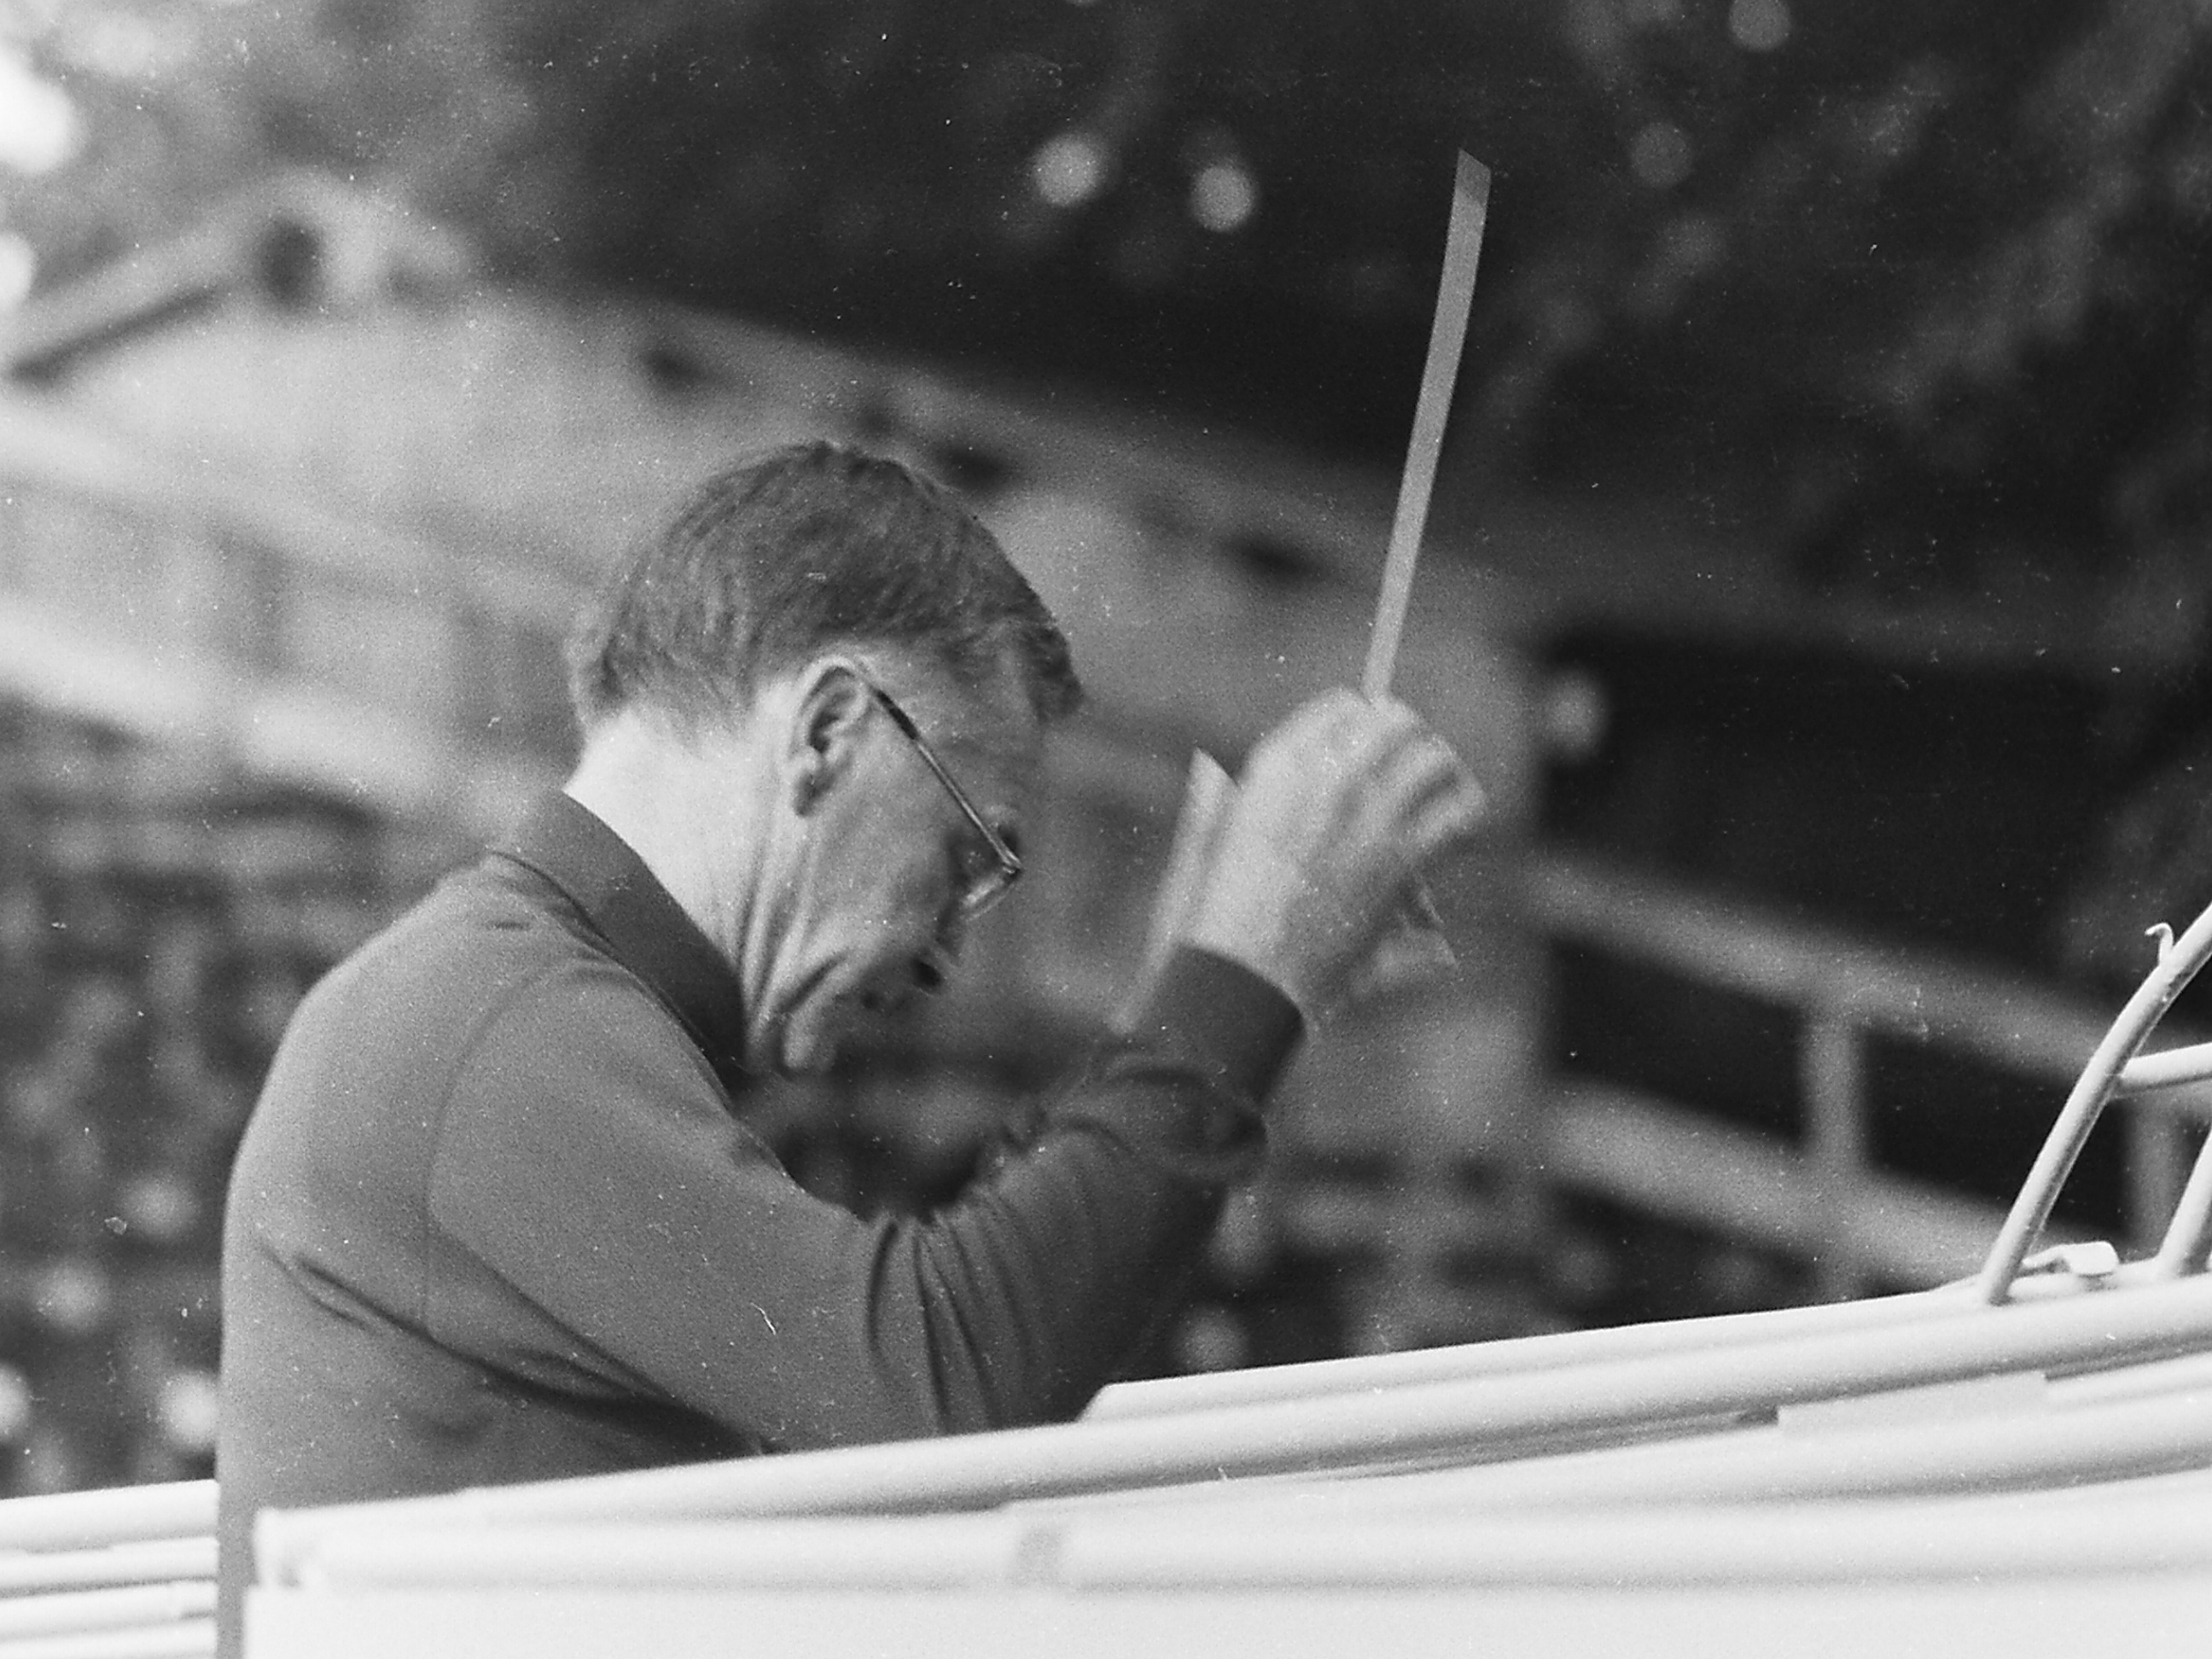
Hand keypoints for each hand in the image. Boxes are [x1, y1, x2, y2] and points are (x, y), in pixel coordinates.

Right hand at [1183, 689, 1482, 1016]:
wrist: (1239, 980)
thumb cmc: (1209, 924)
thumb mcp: (1199, 851)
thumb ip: (1210, 804)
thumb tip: (1208, 765)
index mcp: (1276, 769)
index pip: (1343, 708)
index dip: (1364, 723)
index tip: (1369, 744)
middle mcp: (1325, 780)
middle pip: (1397, 723)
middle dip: (1409, 738)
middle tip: (1413, 759)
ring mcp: (1368, 818)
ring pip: (1435, 762)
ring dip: (1442, 774)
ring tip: (1442, 789)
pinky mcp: (1402, 864)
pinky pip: (1458, 815)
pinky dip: (1462, 818)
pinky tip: (1453, 831)